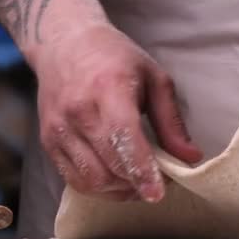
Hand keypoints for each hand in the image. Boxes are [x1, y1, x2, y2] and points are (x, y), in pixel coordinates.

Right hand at [34, 24, 201, 201]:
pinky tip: (118, 181)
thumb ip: (171, 122)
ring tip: (140, 183)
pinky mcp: (48, 142)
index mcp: (108, 89)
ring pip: (92, 180)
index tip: (158, 193)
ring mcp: (58, 129)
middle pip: (109, 166)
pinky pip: (75, 180)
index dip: (142, 170)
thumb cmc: (116, 59)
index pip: (123, 138)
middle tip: (161, 183)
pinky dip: (100, 189)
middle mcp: (78, 111)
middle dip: (139, 183)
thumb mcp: (155, 79)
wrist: (64, 44)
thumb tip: (190, 158)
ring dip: (121, 191)